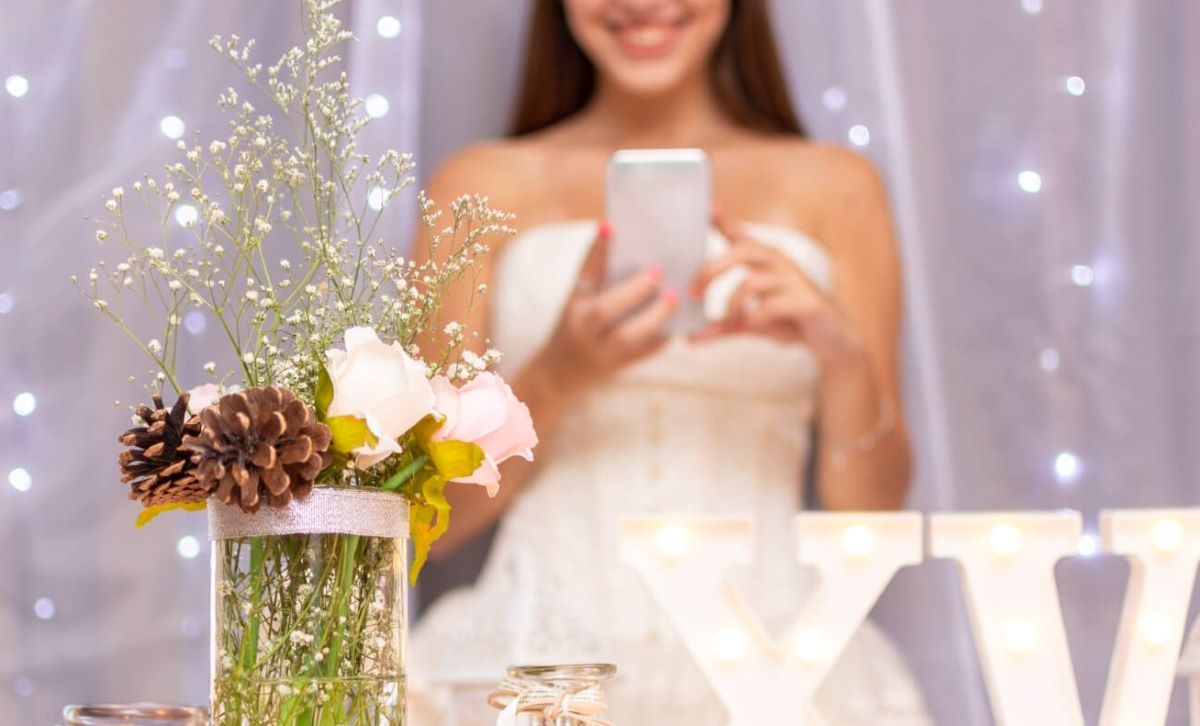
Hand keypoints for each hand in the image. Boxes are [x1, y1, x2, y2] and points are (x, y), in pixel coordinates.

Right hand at [536, 221, 678, 392]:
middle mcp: (582, 327)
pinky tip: (676, 321)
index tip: (610, 225)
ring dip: (654, 317)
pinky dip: (662, 337)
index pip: (583, 272)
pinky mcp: (618, 366)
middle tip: (657, 272)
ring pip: (627, 337)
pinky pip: (644, 353)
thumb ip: (599, 276)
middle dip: (633, 290)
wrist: (559, 373)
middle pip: (604, 310)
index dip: (597, 249)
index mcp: (573, 303)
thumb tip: (629, 238)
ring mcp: (600, 350)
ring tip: (673, 298)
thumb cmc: (575, 324)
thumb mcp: (578, 300)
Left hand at [690, 211, 863, 364]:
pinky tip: (750, 326)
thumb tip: (689, 337)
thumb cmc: (790, 322)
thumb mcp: (752, 324)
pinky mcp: (806, 302)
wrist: (834, 339)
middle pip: (741, 251)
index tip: (706, 206)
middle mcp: (779, 264)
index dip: (723, 220)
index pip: (740, 236)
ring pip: (753, 280)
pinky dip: (754, 317)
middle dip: (711, 269)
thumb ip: (723, 327)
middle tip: (693, 292)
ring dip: (732, 303)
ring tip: (728, 321)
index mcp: (764, 262)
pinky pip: (772, 304)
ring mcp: (794, 281)